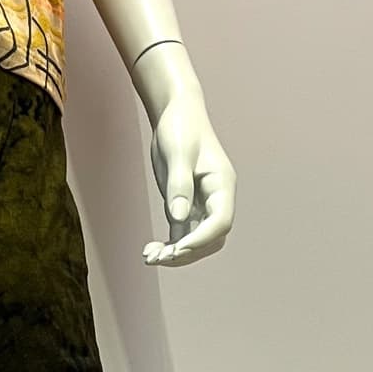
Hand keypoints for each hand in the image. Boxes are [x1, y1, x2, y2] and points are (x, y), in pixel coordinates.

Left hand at [143, 93, 236, 266]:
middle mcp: (216, 199)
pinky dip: (168, 245)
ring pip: (195, 240)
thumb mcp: (178, 154)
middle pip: (211, 238)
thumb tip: (178, 219)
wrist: (175, 113)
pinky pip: (181, 234)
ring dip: (175, 253)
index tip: (177, 248)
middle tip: (159, 258)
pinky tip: (150, 250)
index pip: (220, 222)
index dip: (201, 239)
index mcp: (222, 185)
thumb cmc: (181, 128)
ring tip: (149, 257)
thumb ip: (179, 186)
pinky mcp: (185, 206)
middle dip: (188, 252)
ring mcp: (201, 204)